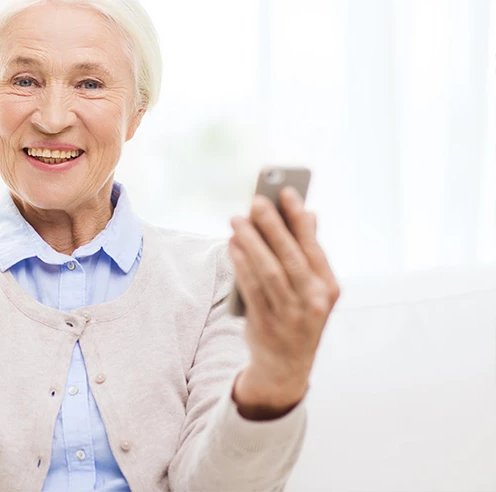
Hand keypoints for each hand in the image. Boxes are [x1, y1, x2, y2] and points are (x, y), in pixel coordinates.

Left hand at [227, 187, 339, 415]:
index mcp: (329, 288)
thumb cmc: (298, 316)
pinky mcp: (266, 323)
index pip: (313, 247)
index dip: (299, 219)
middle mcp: (313, 302)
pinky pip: (251, 288)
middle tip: (256, 200)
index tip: (287, 192)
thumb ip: (309, 253)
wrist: (286, 368)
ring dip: (251, 242)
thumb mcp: (312, 289)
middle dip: (272, 226)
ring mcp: (290, 315)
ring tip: (237, 220)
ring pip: (268, 271)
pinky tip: (232, 246)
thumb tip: (310, 214)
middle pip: (290, 257)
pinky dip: (240, 265)